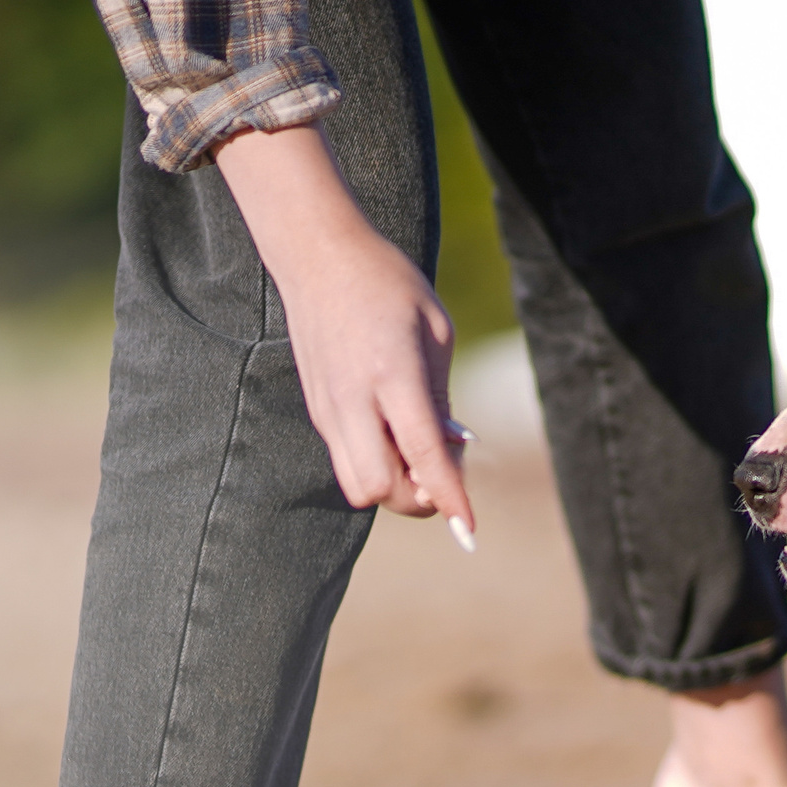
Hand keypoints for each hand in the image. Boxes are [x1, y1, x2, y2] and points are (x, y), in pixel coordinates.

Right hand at [214, 124, 475, 537]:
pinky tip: (396, 437)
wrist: (318, 257)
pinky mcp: (317, 411)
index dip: (449, 496)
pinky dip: (377, 466)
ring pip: (358, 486)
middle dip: (420, 497)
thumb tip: (452, 450)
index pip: (423, 454)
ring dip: (395, 486)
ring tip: (420, 451)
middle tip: (446, 465)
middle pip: (382, 489)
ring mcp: (328, 409)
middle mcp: (353, 400)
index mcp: (391, 374)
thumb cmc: (389, 286)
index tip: (469, 530)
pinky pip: (346, 462)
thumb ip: (440, 397)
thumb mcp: (435, 331)